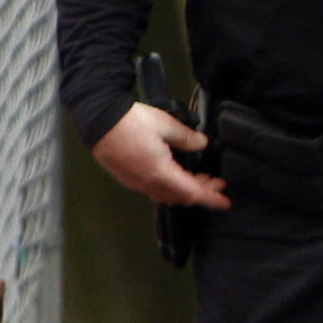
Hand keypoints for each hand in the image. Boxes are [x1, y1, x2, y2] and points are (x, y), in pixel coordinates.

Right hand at [92, 102, 228, 209]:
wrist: (96, 119)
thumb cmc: (129, 121)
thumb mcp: (166, 124)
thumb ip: (187, 138)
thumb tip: (202, 143)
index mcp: (160, 172)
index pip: (192, 193)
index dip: (211, 199)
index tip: (226, 203)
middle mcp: (147, 182)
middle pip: (180, 197)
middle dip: (201, 192)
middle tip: (215, 183)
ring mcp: (135, 181)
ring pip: (166, 195)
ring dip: (185, 189)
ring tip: (198, 177)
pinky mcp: (127, 177)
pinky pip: (153, 189)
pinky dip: (170, 186)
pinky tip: (175, 174)